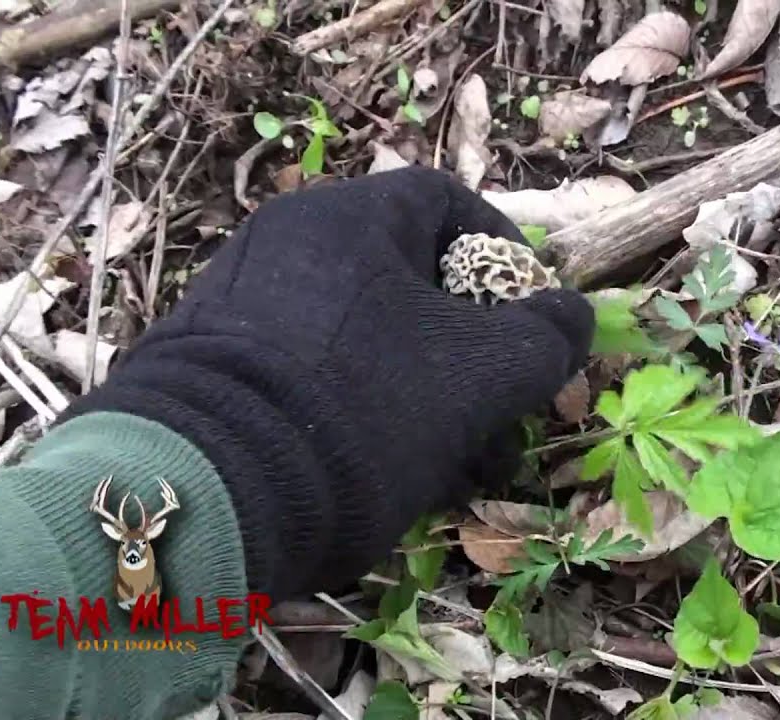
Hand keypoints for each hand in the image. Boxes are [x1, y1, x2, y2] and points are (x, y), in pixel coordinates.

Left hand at [66, 167, 593, 598]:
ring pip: (365, 337)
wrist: (209, 492)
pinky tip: (389, 473)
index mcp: (347, 219)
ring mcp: (242, 305)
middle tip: (500, 408)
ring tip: (457, 465)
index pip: (443, 201)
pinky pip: (314, 372)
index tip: (529, 310)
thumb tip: (570, 316)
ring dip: (424, 390)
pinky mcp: (214, 367)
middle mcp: (286, 244)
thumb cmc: (363, 408)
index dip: (502, 249)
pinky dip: (363, 409)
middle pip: (406, 279)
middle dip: (468, 345)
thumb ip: (544, 337)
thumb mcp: (481, 375)